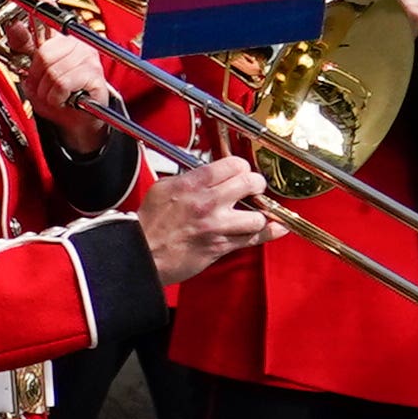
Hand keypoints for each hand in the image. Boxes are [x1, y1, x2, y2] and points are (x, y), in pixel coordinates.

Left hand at [22, 19, 109, 121]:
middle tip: (41, 85)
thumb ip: (22, 46)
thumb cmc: (56, 92)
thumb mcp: (31, 68)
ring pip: (52, 72)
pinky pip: (62, 84)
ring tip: (53, 93)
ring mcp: (87, 56)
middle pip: (43, 52)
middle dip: (36, 76)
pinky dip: (56, 97)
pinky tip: (63, 98)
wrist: (76, 117)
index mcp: (59, 35)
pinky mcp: (94, 75)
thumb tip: (13, 24)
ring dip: (46, 90)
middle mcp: (75, 41)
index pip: (49, 6)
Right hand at [135, 157, 271, 286]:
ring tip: (253, 212)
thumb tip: (209, 173)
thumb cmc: (148, 224)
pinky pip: (253, 239)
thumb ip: (190, 179)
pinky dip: (268, 233)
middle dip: (255, 184)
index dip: (241, 167)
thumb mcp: (163, 188)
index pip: (233, 165)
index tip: (240, 171)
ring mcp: (216, 226)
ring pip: (257, 214)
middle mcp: (207, 203)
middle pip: (250, 183)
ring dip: (258, 213)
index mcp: (192, 185)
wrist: (140, 253)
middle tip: (252, 188)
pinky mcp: (220, 246)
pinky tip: (277, 228)